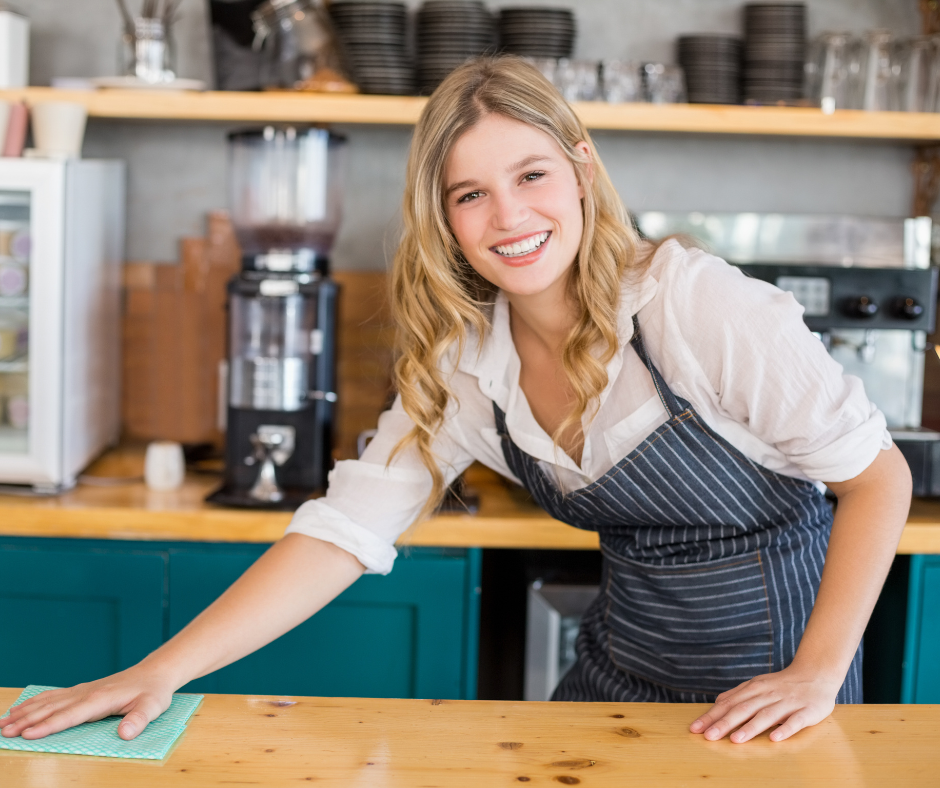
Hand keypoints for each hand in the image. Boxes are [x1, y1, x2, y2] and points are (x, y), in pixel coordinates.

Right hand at [0, 665, 175, 740]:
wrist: (154, 673)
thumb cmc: (153, 692)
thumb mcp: (153, 707)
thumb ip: (139, 720)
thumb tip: (125, 734)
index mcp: (101, 699)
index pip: (70, 715)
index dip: (48, 726)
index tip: (27, 735)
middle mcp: (87, 693)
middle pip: (52, 708)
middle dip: (27, 721)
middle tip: (4, 732)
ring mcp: (82, 690)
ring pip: (48, 701)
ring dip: (25, 712)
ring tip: (3, 723)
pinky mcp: (81, 691)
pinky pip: (53, 696)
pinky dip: (35, 702)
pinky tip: (20, 708)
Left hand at [688, 665, 841, 742]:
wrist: (816, 674)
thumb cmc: (782, 684)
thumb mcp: (758, 685)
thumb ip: (739, 695)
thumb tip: (717, 704)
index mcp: (754, 689)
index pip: (728, 704)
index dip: (712, 716)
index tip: (696, 729)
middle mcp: (768, 694)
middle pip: (743, 709)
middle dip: (724, 723)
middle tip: (708, 736)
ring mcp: (787, 702)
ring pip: (766, 715)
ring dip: (750, 728)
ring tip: (735, 739)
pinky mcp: (807, 711)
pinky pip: (795, 721)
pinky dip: (785, 730)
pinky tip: (775, 738)